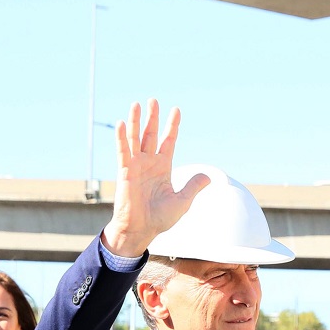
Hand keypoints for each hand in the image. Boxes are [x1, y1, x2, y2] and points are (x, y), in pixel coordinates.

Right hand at [101, 100, 207, 257]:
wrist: (142, 230)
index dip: (172, 126)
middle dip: (152, 117)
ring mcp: (135, 166)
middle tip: (153, 100)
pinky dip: (121, 137)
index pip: (168, 141)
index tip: (176, 110)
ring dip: (136, 121)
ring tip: (137, 103)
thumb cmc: (159, 218)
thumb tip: (208, 176)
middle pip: (150, 134)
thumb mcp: (182, 201)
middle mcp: (148, 163)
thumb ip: (193, 186)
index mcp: (162, 167)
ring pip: (135, 138)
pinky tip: (122, 123)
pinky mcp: (125, 172)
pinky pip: (123, 151)